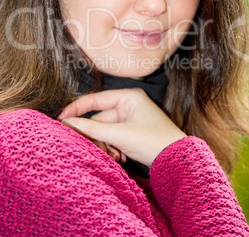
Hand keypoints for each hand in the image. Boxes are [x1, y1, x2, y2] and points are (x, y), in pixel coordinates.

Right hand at [58, 88, 185, 166]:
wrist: (178, 160)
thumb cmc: (154, 141)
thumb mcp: (120, 134)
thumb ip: (92, 129)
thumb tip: (67, 123)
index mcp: (128, 97)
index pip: (95, 99)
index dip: (76, 109)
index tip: (61, 120)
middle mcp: (129, 105)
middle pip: (100, 119)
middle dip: (97, 137)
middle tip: (94, 149)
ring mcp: (131, 118)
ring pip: (106, 131)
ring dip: (106, 145)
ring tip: (115, 156)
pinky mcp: (133, 132)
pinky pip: (114, 138)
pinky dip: (113, 148)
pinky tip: (122, 158)